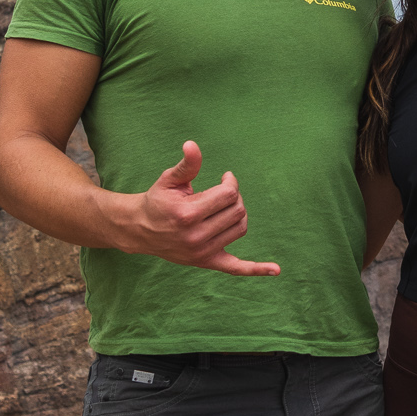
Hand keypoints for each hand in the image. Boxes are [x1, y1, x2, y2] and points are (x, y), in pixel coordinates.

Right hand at [118, 142, 279, 275]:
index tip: (226, 176)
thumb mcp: (169, 180)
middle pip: (237, 211)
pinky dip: (256, 269)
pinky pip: (235, 268)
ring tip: (227, 206)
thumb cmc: (157, 200)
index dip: (231, 182)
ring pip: (240, 229)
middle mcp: (196, 236)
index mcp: (187, 213)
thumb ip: (186, 165)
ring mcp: (202, 252)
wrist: (140, 229)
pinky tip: (276, 270)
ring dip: (239, 214)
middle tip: (224, 191)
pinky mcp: (206, 261)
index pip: (228, 195)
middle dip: (235, 196)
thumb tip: (193, 145)